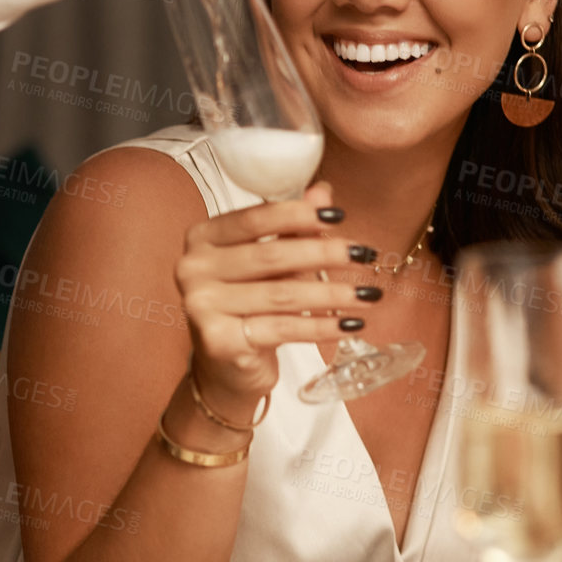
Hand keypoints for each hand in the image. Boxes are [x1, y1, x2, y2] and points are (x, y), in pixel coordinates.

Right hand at [173, 181, 378, 415]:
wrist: (225, 368)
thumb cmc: (247, 308)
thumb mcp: (268, 264)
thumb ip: (291, 228)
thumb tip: (323, 192)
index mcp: (202, 239)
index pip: (255, 218)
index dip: (299, 214)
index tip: (339, 215)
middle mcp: (193, 268)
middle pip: (271, 255)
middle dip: (324, 254)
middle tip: (364, 255)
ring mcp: (201, 306)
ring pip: (281, 294)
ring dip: (332, 292)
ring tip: (368, 294)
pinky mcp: (219, 340)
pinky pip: (282, 328)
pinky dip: (322, 326)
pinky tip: (349, 323)